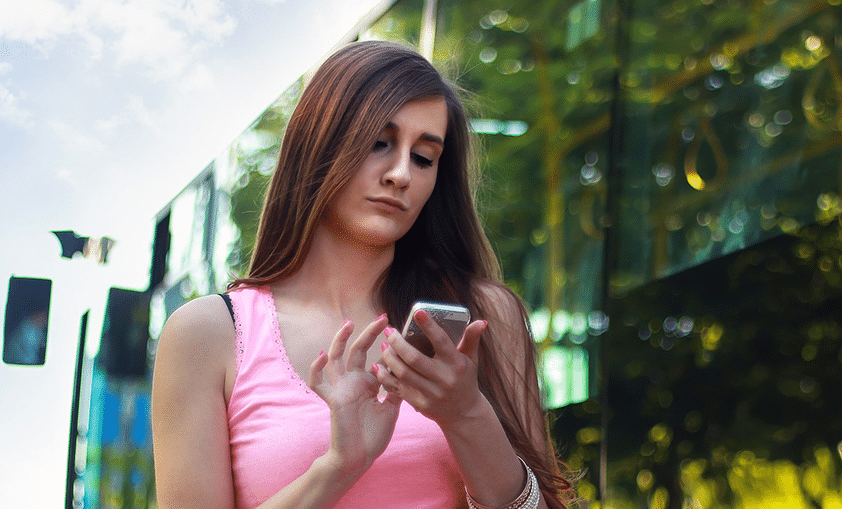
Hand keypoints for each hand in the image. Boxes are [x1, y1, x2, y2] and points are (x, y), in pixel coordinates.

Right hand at [308, 315, 402, 479]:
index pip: (377, 358)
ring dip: (340, 340)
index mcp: (368, 383)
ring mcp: (341, 389)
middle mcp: (354, 382)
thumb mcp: (391, 410)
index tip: (400, 331)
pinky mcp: (332, 400)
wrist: (359, 458)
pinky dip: (316, 369)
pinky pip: (319, 383)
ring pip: (336, 358)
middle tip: (383, 318)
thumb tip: (407, 371)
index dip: (388, 346)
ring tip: (349, 323)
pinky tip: (321, 355)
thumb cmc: (374, 436)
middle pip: (358, 350)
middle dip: (369, 333)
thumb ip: (396, 390)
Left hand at [374, 310, 488, 427]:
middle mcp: (444, 379)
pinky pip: (398, 388)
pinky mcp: (420, 404)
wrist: (464, 414)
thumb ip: (472, 339)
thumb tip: (480, 321)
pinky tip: (378, 366)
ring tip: (383, 346)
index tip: (418, 312)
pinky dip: (386, 377)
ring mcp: (432, 394)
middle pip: (414, 358)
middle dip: (398, 343)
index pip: (442, 341)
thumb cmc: (466, 379)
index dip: (429, 326)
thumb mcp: (471, 360)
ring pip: (403, 373)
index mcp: (456, 364)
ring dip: (389, 358)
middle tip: (389, 331)